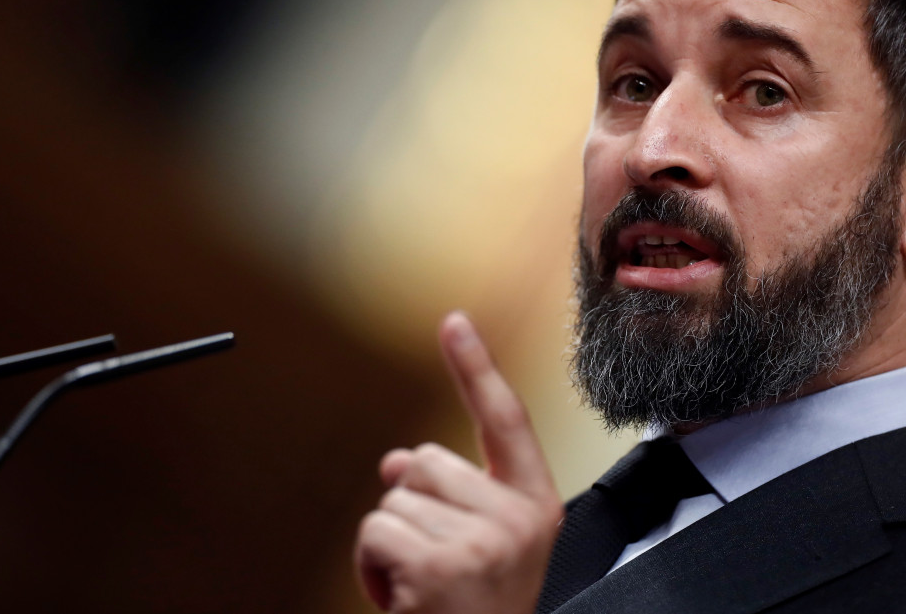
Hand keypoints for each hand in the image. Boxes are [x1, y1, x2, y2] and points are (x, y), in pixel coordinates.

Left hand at [354, 311, 563, 613]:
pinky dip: (370, 565)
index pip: (504, 420)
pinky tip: (399, 597)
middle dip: (413, 504)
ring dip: (390, 541)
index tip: (453, 322)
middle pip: (426, 460)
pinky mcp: (441, 567)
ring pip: (393, 496)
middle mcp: (518, 521)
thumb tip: (397, 458)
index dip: (476, 367)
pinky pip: (374, 529)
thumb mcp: (483, 551)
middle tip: (435, 563)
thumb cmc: (478, 613)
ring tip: (419, 586)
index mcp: (536, 508)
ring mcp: (482, 543)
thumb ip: (453, 496)